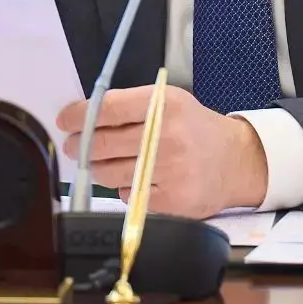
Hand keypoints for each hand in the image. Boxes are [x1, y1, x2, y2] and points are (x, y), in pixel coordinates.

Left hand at [55, 85, 267, 218]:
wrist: (237, 161)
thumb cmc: (195, 128)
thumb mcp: (170, 102)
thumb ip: (130, 106)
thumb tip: (83, 117)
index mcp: (165, 105)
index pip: (107, 108)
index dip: (79, 115)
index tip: (65, 121)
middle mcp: (167, 137)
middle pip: (102, 144)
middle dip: (79, 145)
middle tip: (72, 145)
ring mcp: (170, 172)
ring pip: (108, 173)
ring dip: (98, 168)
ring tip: (103, 162)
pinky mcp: (172, 201)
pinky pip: (127, 195)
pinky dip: (125, 188)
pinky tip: (138, 178)